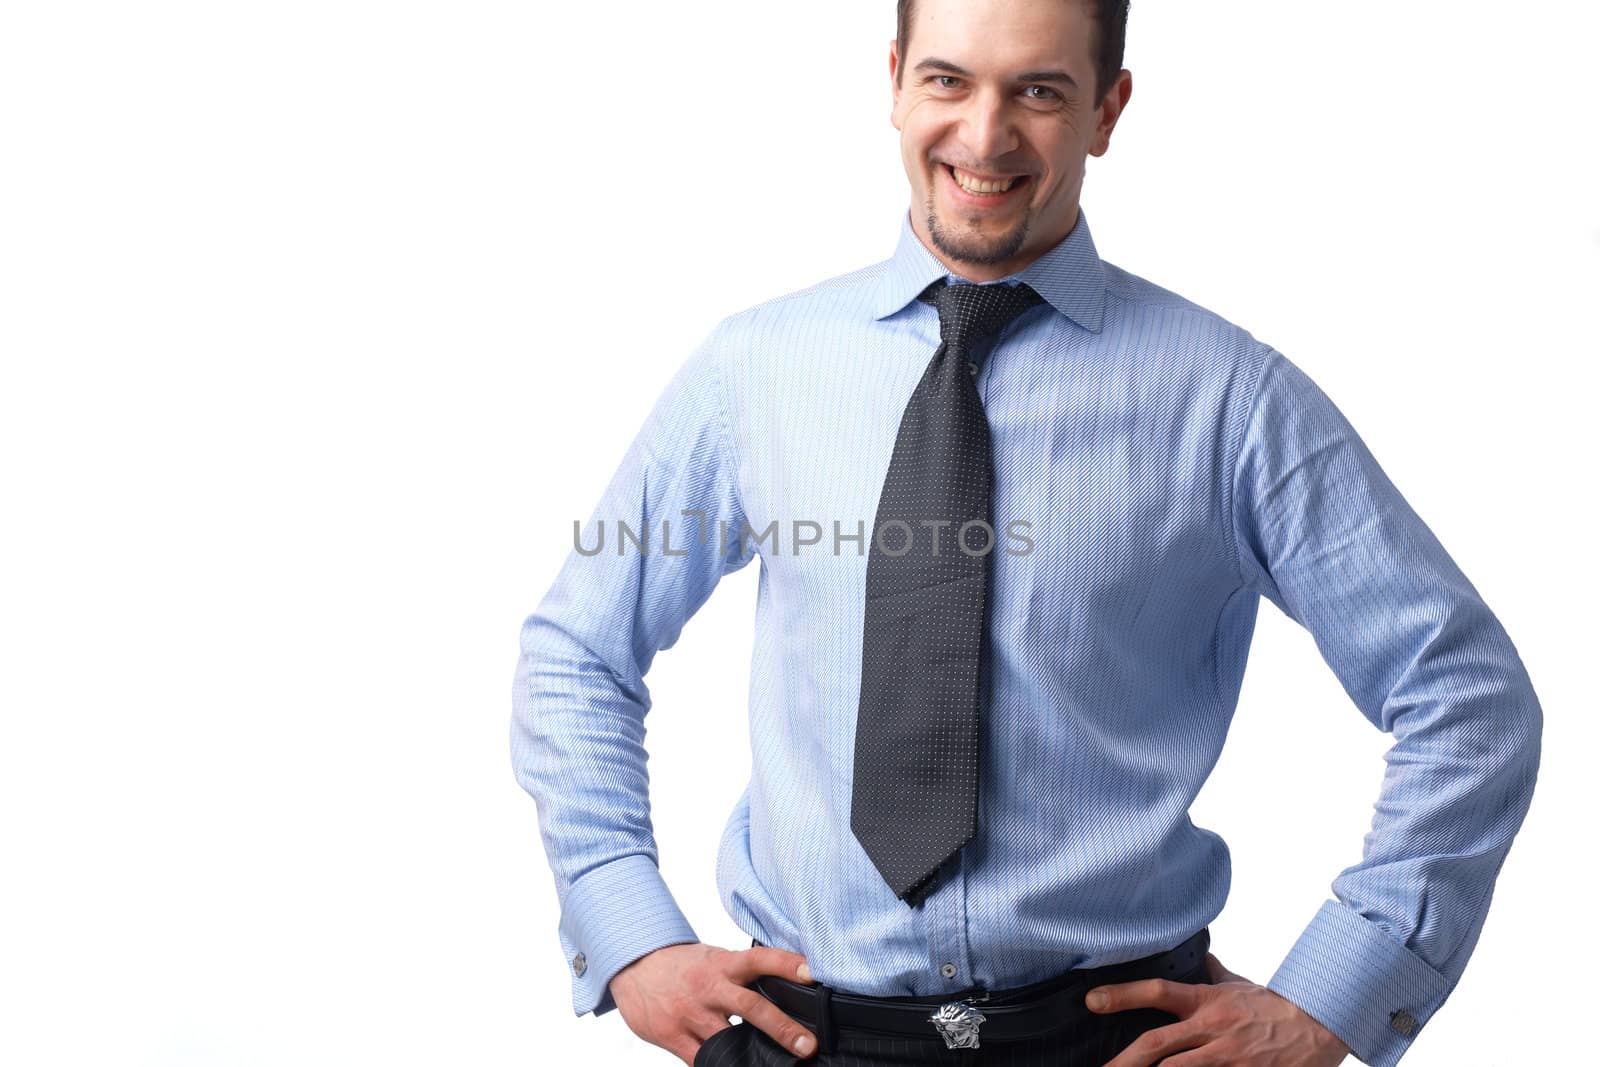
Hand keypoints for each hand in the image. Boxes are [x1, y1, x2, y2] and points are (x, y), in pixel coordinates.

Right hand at [609, 941, 819, 1064]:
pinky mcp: (672, 1036)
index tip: (813, 974)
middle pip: (751, 1007)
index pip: (760, 958)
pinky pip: (701, 1060)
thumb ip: (742, 975)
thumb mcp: (714, 958)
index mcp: (722, 964)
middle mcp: (709, 987)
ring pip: (727, 1041)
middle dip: (783, 1028)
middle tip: (809, 1046)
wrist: (634, 965)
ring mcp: (690, 1014)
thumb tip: (785, 992)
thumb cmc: (682, 965)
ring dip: (753, 1056)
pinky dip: (719, 1065)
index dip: (786, 964)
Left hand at [1085, 951, 1350, 1065]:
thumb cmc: (1278, 1008)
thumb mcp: (1242, 984)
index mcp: (1207, 1002)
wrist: (1322, 1027)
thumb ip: (1216, 974)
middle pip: (1157, 1044)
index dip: (1122, 995)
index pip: (1158, 991)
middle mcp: (1212, 1028)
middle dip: (1123, 1060)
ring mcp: (1226, 1056)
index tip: (1092, 1001)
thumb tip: (1201, 958)